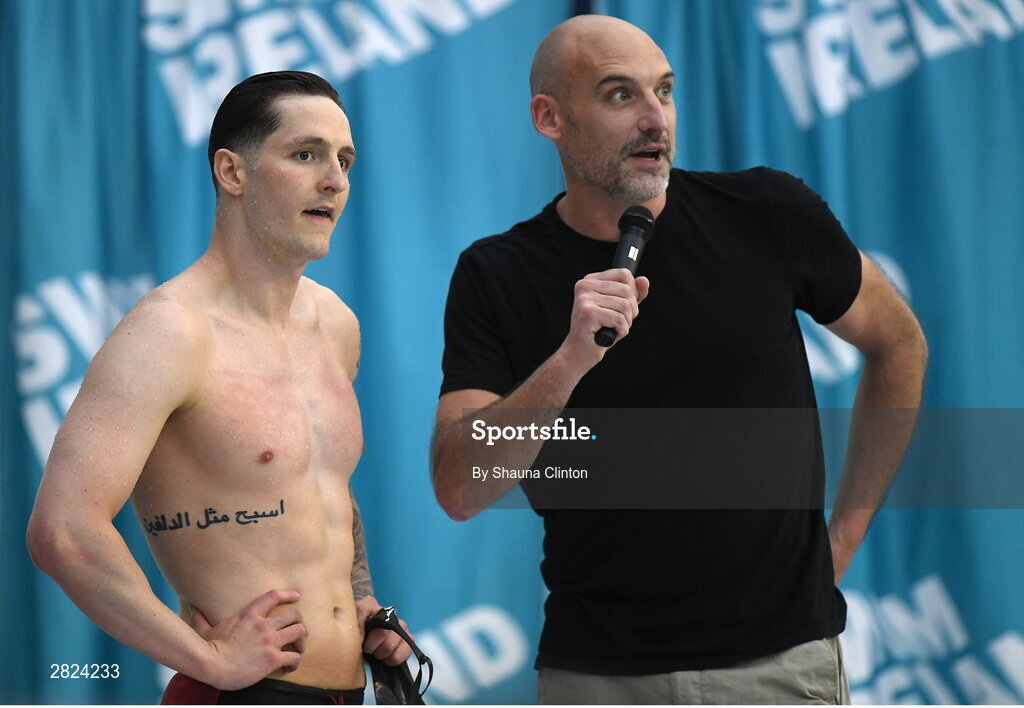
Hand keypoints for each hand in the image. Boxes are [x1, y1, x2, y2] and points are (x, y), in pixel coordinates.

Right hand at [189, 589, 306, 689]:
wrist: (211, 665)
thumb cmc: (208, 649)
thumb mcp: (205, 629)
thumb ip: (201, 618)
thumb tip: (192, 608)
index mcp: (250, 615)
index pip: (274, 596)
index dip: (288, 594)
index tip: (296, 596)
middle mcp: (263, 625)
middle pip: (294, 614)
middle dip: (299, 621)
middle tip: (298, 631)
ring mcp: (269, 641)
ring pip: (299, 632)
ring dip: (302, 641)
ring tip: (298, 648)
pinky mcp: (272, 658)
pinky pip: (294, 657)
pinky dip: (295, 662)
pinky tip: (290, 666)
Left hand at [355, 595, 412, 666]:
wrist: (365, 649)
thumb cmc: (356, 638)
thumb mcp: (347, 632)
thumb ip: (351, 628)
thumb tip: (360, 639)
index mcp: (369, 605)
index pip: (364, 609)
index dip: (360, 628)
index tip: (357, 641)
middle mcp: (387, 612)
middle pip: (382, 630)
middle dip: (371, 646)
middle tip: (367, 650)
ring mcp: (400, 624)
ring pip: (393, 640)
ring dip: (382, 653)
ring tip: (376, 654)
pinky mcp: (408, 637)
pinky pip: (407, 647)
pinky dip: (395, 658)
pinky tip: (386, 658)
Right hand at [562, 268, 649, 370]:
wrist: (580, 352)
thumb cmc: (600, 330)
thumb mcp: (619, 308)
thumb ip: (633, 294)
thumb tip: (644, 280)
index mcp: (590, 280)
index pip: (624, 274)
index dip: (633, 292)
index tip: (624, 307)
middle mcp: (584, 286)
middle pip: (627, 290)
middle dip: (631, 311)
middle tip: (618, 322)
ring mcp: (585, 299)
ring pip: (625, 305)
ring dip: (626, 322)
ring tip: (612, 328)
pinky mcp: (588, 313)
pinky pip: (620, 319)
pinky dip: (621, 331)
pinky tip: (609, 335)